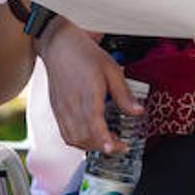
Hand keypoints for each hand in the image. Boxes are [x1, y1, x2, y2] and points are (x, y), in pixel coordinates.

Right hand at [39, 20, 142, 152]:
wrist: (59, 46)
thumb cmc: (84, 55)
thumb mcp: (112, 70)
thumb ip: (124, 94)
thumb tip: (137, 111)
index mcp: (88, 95)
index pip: (95, 125)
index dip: (105, 140)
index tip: (115, 148)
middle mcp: (73, 106)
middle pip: (85, 137)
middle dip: (103, 146)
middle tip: (120, 145)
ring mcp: (62, 110)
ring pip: (74, 139)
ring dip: (90, 146)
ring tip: (106, 142)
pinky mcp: (57, 110)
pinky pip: (65, 134)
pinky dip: (78, 141)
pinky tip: (89, 137)